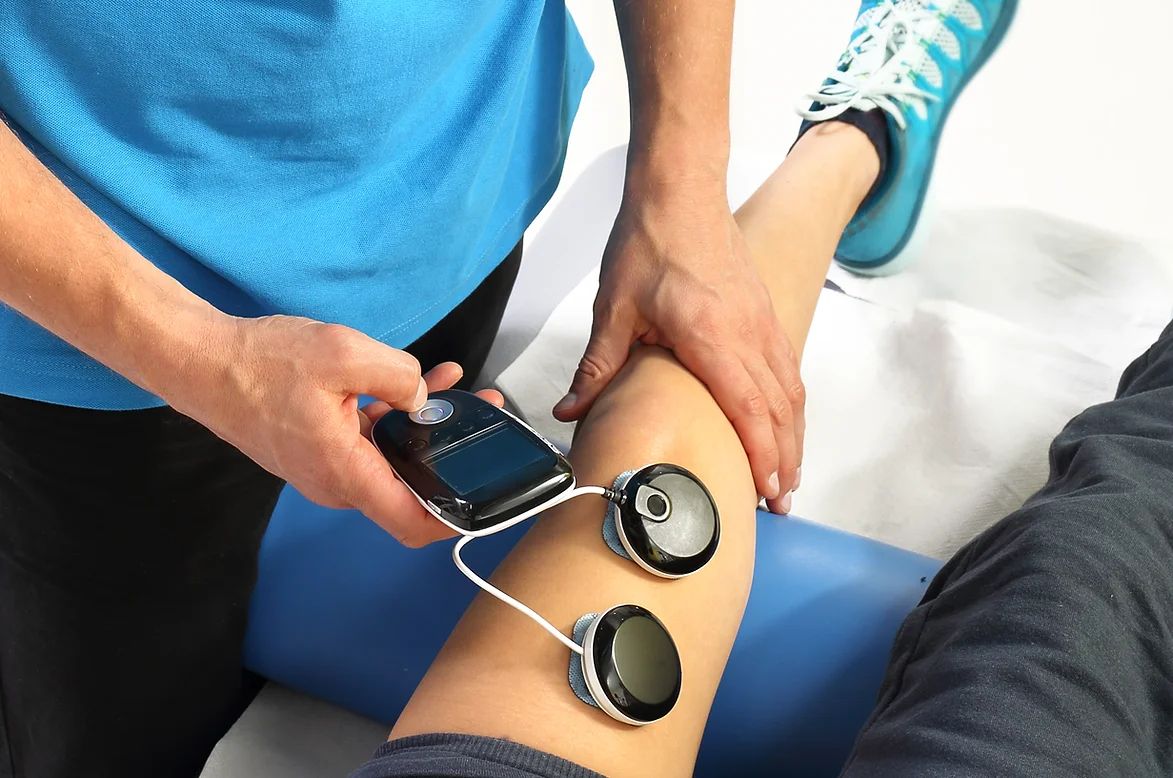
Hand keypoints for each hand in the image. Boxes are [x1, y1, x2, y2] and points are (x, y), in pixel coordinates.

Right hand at [166, 314, 502, 545]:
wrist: (201, 363)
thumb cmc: (260, 363)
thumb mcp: (343, 354)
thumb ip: (398, 376)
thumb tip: (423, 398)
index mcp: (346, 472)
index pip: (412, 521)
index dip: (455, 518)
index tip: (487, 498)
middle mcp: (338, 482)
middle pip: (410, 483)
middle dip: (453, 452)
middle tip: (486, 416)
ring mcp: (327, 467)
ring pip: (392, 456)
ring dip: (426, 425)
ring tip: (457, 387)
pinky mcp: (319, 448)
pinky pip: (369, 440)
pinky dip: (395, 415)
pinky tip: (418, 381)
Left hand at [553, 185, 804, 511]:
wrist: (680, 189)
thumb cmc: (649, 241)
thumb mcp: (614, 308)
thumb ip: (597, 366)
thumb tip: (570, 411)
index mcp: (712, 336)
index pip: (748, 407)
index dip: (760, 454)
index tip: (766, 490)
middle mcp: (749, 332)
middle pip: (779, 409)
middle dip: (783, 460)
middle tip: (781, 502)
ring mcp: (762, 321)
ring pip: (790, 391)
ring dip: (793, 436)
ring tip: (788, 476)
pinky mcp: (763, 313)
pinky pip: (787, 368)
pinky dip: (791, 405)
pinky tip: (785, 424)